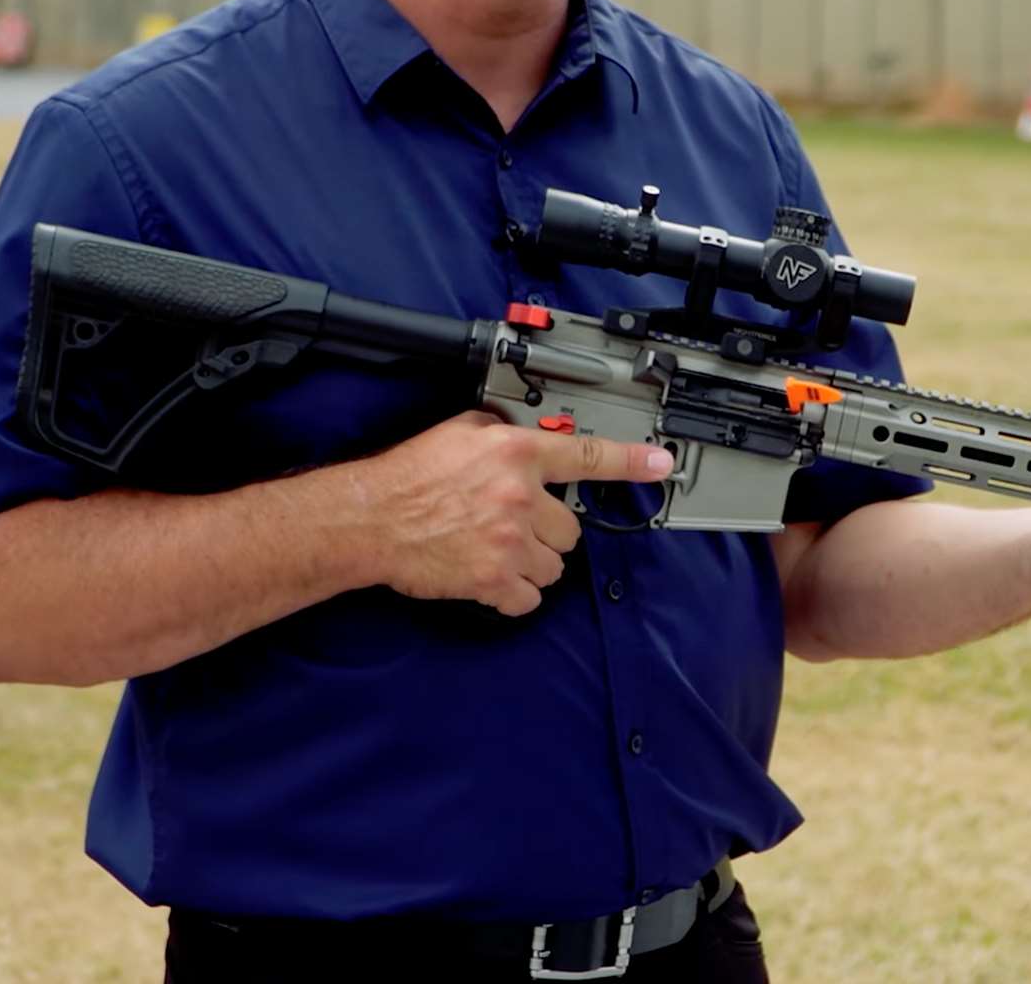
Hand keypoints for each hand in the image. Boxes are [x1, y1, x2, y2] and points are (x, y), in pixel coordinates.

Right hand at [354, 412, 673, 614]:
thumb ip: (505, 434)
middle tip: (513, 527)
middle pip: (571, 528)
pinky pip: (529, 599)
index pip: (587, 455)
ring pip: (555, 566)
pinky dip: (514, 595)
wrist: (370, 518)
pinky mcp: (494, 579)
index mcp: (516, 453)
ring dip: (533, 564)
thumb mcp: (461, 431)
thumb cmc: (409, 476)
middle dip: (548, 532)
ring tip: (497, 552)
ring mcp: (510, 541)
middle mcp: (520, 495)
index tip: (660, 465)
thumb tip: (527, 439)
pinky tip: (491, 579)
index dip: (630, 461)